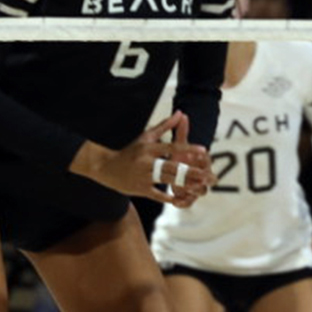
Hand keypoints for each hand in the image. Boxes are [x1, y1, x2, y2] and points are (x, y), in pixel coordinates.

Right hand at [73, 113, 211, 205]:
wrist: (106, 167)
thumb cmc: (130, 151)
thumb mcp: (146, 137)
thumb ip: (165, 126)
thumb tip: (181, 113)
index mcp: (149, 148)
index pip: (172, 148)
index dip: (188, 149)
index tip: (204, 150)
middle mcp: (146, 162)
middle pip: (171, 167)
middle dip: (190, 172)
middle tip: (206, 174)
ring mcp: (143, 177)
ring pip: (166, 181)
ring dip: (183, 184)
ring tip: (198, 186)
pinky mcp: (140, 189)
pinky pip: (156, 194)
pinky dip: (167, 197)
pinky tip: (180, 199)